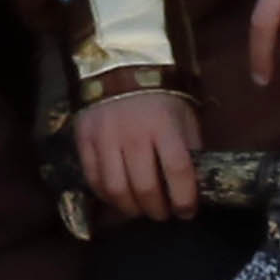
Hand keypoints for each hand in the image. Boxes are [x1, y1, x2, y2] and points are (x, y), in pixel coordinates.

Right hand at [75, 87, 202, 223]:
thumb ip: (189, 149)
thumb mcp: (184, 117)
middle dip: (158, 210)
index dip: (184, 199)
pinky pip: (93, 178)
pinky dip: (106, 196)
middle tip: (163, 214)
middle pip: (145, 187)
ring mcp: (105, 137)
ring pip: (116, 188)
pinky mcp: (84, 139)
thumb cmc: (160, 96)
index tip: (187, 212)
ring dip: (131, 208)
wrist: (120, 65)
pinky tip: (118, 197)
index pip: (177, 172)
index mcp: (164, 126)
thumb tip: (195, 185)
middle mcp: (133, 134)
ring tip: (140, 210)